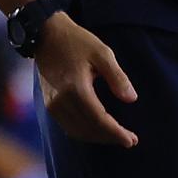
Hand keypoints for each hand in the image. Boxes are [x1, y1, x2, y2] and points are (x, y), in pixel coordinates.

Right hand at [34, 15, 140, 147]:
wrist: (46, 36)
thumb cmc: (77, 42)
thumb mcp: (103, 53)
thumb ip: (117, 77)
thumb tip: (131, 99)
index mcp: (75, 88)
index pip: (98, 119)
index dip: (115, 132)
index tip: (132, 140)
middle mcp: (60, 101)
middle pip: (88, 128)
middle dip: (110, 137)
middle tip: (131, 141)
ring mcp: (52, 104)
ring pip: (77, 130)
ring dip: (98, 137)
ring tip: (118, 137)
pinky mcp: (49, 104)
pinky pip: (68, 125)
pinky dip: (85, 132)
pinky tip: (99, 130)